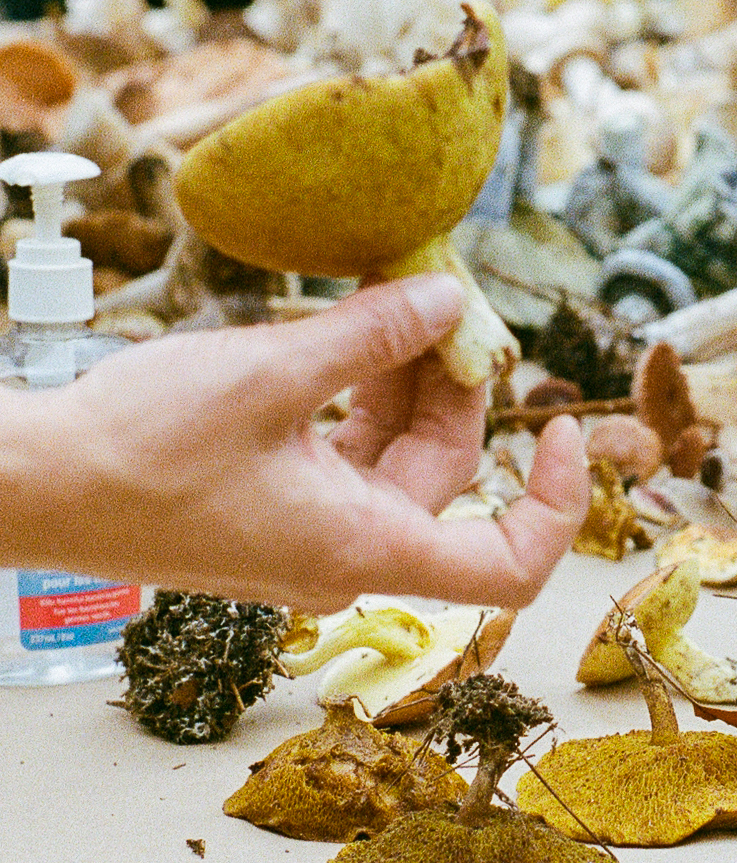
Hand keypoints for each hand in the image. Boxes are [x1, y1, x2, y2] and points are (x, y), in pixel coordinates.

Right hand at [0, 274, 589, 610]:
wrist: (36, 487)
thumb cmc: (141, 450)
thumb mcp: (271, 375)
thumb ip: (371, 337)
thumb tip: (449, 301)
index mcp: (365, 551)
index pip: (509, 568)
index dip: (554, 505)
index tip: (558, 427)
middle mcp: (348, 557)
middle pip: (446, 479)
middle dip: (456, 388)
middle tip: (446, 298)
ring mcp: (310, 538)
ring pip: (395, 462)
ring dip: (403, 382)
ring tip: (396, 294)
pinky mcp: (276, 511)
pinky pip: (344, 456)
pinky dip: (356, 396)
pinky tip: (348, 330)